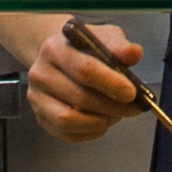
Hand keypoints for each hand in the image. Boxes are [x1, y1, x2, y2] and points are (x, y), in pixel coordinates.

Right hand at [27, 18, 149, 140]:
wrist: (58, 58)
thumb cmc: (84, 49)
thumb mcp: (103, 36)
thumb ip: (119, 45)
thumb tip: (134, 53)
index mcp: (54, 48)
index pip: (84, 69)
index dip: (111, 84)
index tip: (132, 93)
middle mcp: (40, 74)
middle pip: (79, 98)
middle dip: (112, 107)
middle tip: (133, 108)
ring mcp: (37, 98)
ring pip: (69, 120)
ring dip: (100, 122)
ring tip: (117, 115)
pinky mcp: (41, 118)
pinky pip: (68, 134)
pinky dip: (91, 132)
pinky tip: (103, 121)